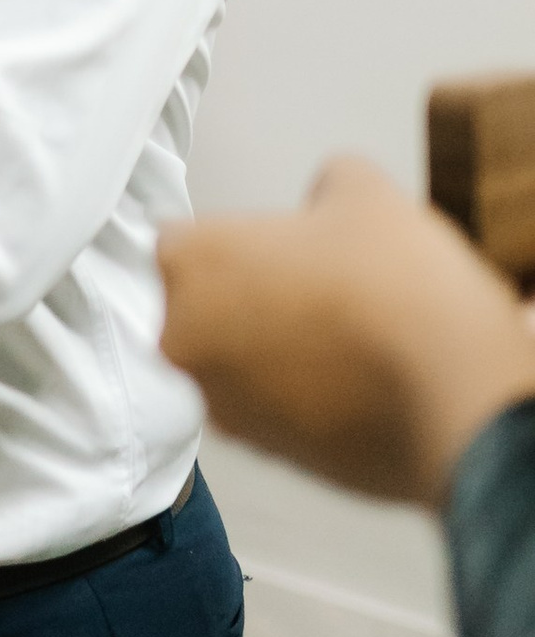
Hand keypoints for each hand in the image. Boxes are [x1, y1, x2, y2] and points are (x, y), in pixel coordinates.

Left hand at [159, 154, 534, 506]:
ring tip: (346, 332)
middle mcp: (185, 339)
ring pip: (236, 361)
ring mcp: (222, 404)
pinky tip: (356, 377)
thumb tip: (325, 197)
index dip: (237, 236)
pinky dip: (302, 395)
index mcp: (190, 264)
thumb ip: (325, 183)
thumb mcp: (366, 193)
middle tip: (316, 285)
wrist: (455, 395)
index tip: (277, 245)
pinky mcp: (266, 453)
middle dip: (249, 295)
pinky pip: (272, 410)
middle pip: (204, 304)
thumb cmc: (399, 289)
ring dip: (275, 347)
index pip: (182, 239)